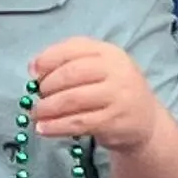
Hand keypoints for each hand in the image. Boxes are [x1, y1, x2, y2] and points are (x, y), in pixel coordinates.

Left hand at [29, 37, 163, 153]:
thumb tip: (34, 67)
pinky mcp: (114, 121)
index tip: (33, 72)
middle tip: (37, 98)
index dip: (48, 59)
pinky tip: (44, 129)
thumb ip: (68, 60)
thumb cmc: (112, 89)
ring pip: (72, 100)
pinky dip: (56, 126)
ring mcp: (117, 96)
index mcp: (109, 52)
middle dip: (47, 86)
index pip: (73, 49)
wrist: (145, 119)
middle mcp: (116, 71)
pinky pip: (78, 123)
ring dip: (48, 108)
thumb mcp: (98, 66)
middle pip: (71, 74)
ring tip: (36, 114)